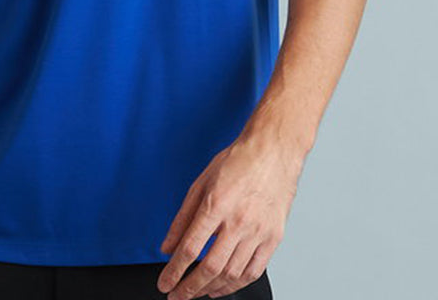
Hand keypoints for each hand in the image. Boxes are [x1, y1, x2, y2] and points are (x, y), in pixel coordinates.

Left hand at [156, 132, 304, 297]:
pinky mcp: (273, 238)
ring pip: (231, 274)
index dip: (174, 271)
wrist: (272, 152)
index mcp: (216, 204)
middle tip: (176, 296)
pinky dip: (236, 285)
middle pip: (210, 268)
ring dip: (210, 290)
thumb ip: (182, 218)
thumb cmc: (237, 162)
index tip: (164, 283)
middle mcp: (238, 221)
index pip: (190, 248)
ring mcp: (258, 232)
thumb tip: (167, 246)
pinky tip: (223, 287)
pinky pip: (253, 271)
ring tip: (197, 293)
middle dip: (189, 288)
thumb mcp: (200, 183)